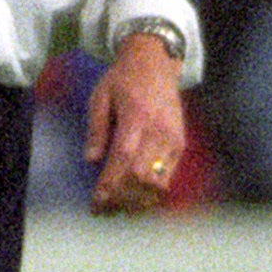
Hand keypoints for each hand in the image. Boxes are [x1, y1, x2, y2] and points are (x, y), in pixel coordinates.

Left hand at [85, 27, 187, 213]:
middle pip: (141, 176)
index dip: (111, 184)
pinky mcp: (180, 144)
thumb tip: (91, 159)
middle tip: (104, 209)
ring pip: (158, 182)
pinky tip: (137, 197)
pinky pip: (168, 177)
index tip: (97, 202)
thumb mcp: (101, 96)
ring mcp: (173, 139)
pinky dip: (152, 193)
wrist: (156, 62)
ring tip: (119, 207)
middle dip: (121, 198)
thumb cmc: (124, 79)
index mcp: (137, 117)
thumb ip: (96, 128)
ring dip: (137, 200)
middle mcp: (159, 130)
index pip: (124, 158)